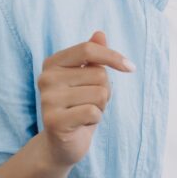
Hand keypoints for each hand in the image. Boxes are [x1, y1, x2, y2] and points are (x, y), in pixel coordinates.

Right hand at [37, 31, 134, 167]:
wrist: (62, 143)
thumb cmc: (79, 106)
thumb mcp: (89, 78)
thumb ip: (93, 55)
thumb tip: (99, 33)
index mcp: (53, 63)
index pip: (88, 49)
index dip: (113, 57)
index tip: (131, 68)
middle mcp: (46, 78)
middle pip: (99, 74)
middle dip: (105, 90)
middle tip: (90, 102)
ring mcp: (48, 99)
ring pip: (100, 93)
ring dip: (101, 106)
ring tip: (85, 113)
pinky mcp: (54, 120)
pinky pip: (93, 112)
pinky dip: (95, 119)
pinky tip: (82, 124)